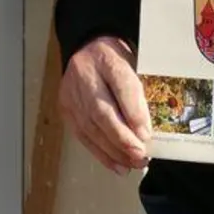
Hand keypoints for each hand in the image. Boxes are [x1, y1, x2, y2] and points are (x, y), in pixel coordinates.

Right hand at [57, 35, 150, 174]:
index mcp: (106, 57)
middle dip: (122, 138)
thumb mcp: (133, 64)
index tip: (146, 133)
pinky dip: (101, 153)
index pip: (120, 83)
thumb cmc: (115, 60)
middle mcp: (84, 74)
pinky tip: (117, 165)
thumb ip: (140, 92)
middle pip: (101, 110)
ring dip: (113, 151)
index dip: (133, 111)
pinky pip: (82, 135)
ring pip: (90, 127)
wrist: (86, 48)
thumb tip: (147, 129)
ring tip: (134, 163)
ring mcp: (71, 93)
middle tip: (141, 155)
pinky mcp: (65, 109)